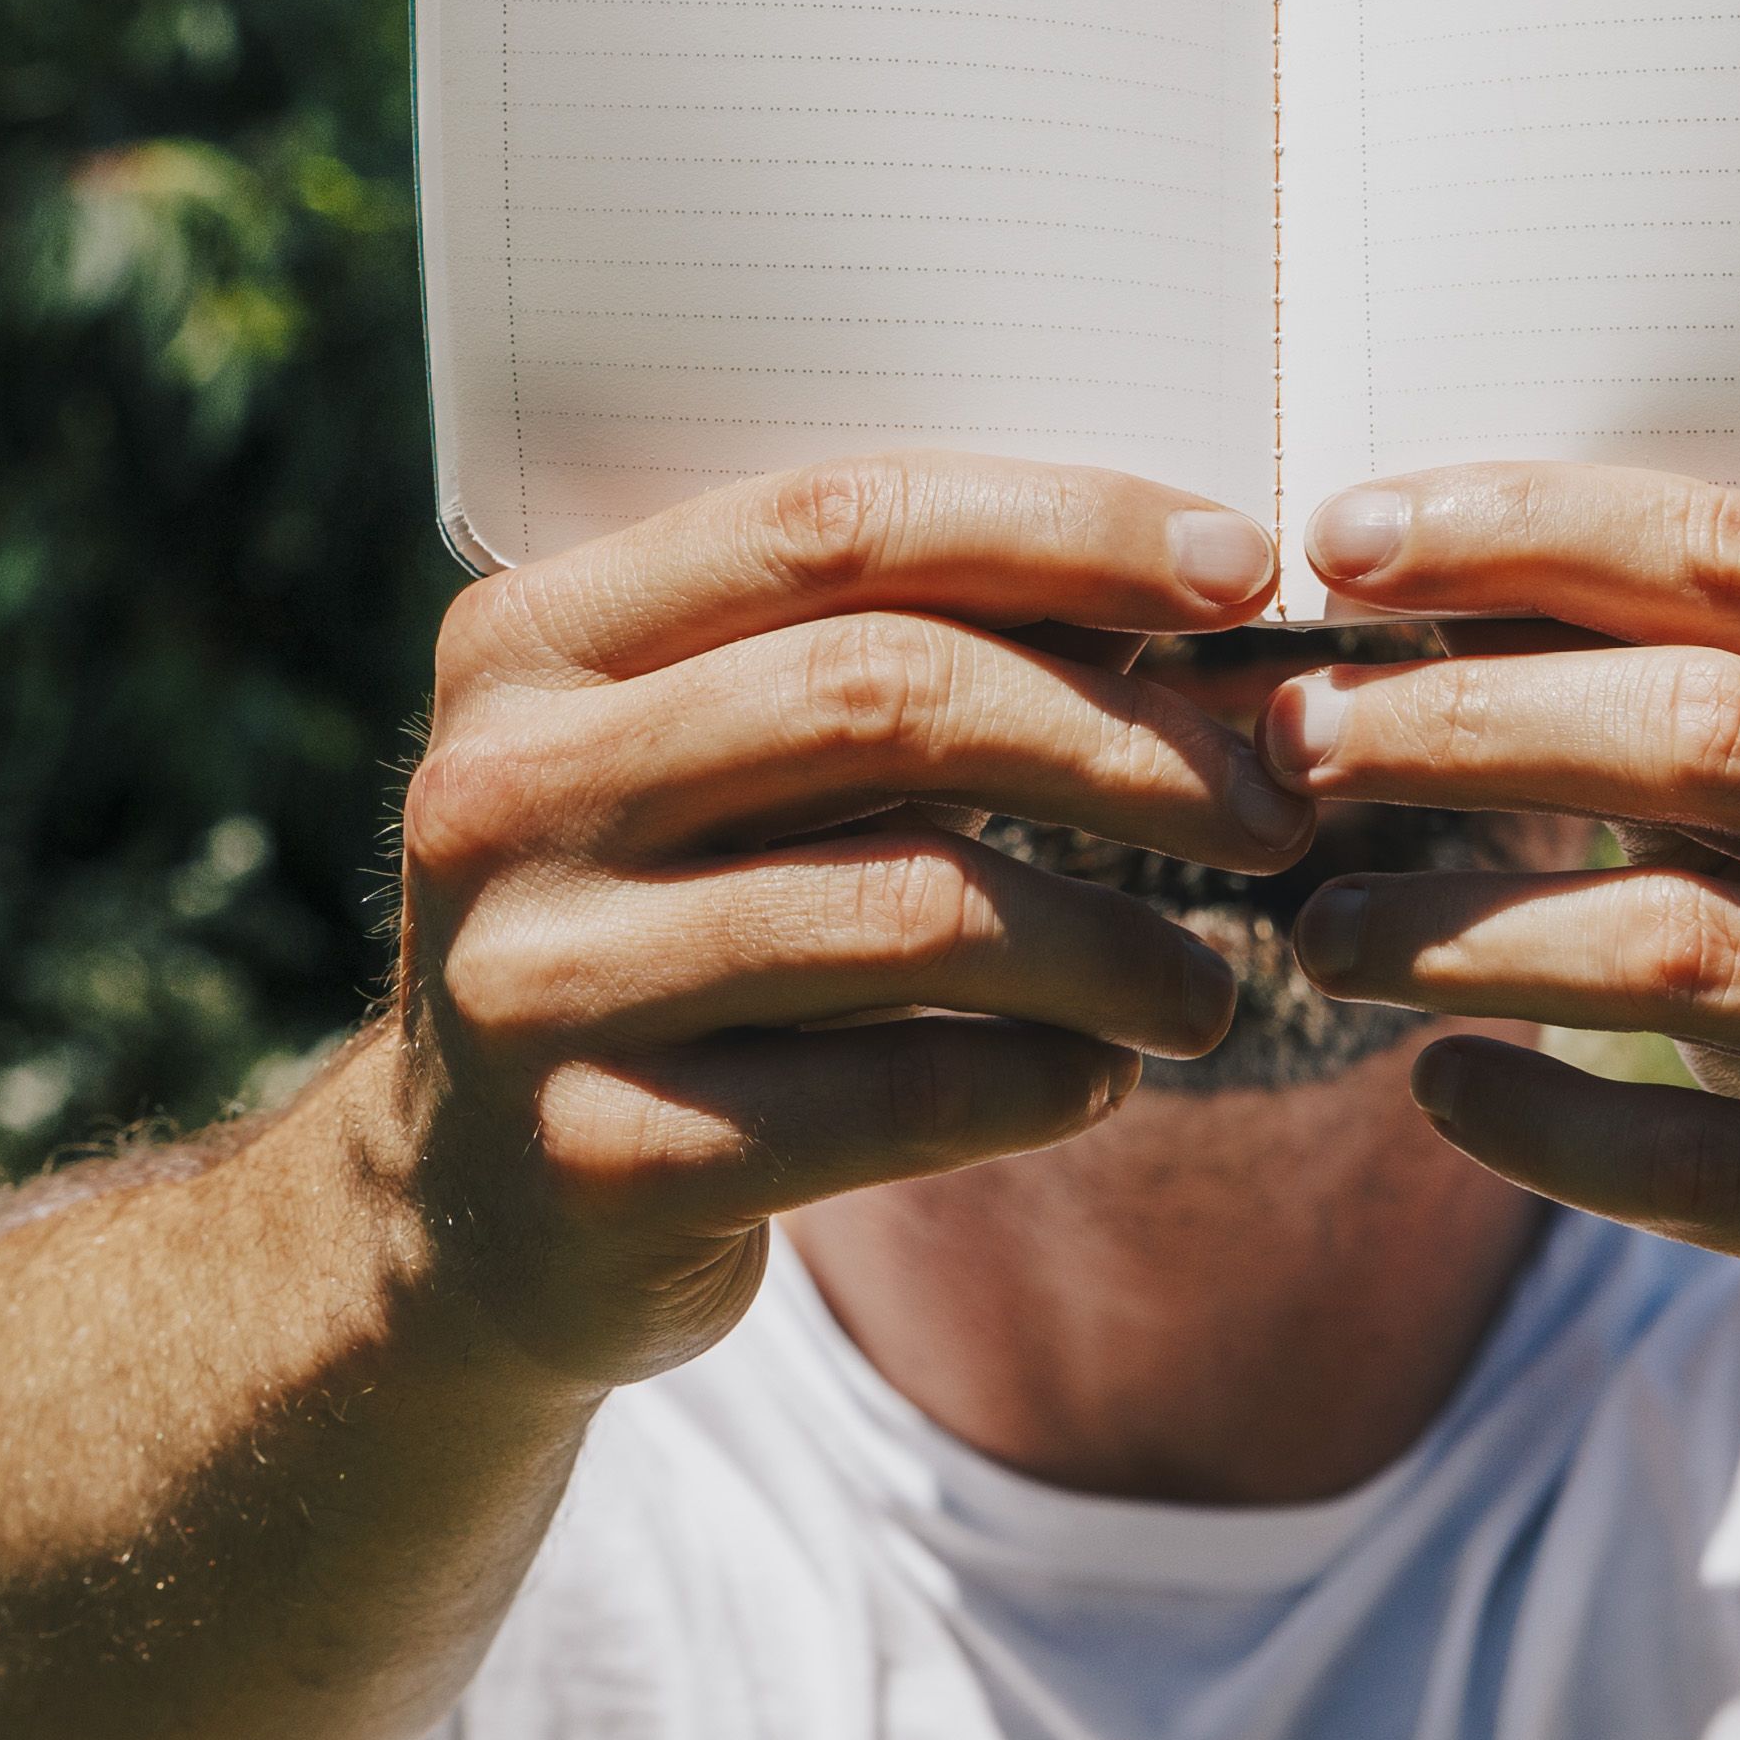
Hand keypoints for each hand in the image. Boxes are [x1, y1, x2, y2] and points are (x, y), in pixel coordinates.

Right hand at [374, 455, 1306, 1387]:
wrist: (465, 1216)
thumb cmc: (664, 930)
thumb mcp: (710, 771)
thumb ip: (888, 666)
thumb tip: (1203, 587)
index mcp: (531, 640)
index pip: (833, 523)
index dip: (1064, 530)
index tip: (1242, 573)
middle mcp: (504, 792)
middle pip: (886, 698)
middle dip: (1126, 744)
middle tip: (1273, 804)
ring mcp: (535, 985)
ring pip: (912, 910)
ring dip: (1115, 945)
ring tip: (1204, 989)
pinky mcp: (598, 1163)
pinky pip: (892, 1102)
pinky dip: (1041, 1084)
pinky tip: (1099, 1079)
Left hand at [1264, 466, 1739, 1418]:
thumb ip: (1708, 695)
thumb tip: (1393, 579)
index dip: (1526, 536)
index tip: (1338, 541)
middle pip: (1703, 734)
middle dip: (1459, 723)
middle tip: (1288, 736)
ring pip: (1679, 950)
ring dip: (1457, 931)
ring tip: (1317, 929)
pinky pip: (1692, 1167)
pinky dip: (1535, 1120)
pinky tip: (1434, 1086)